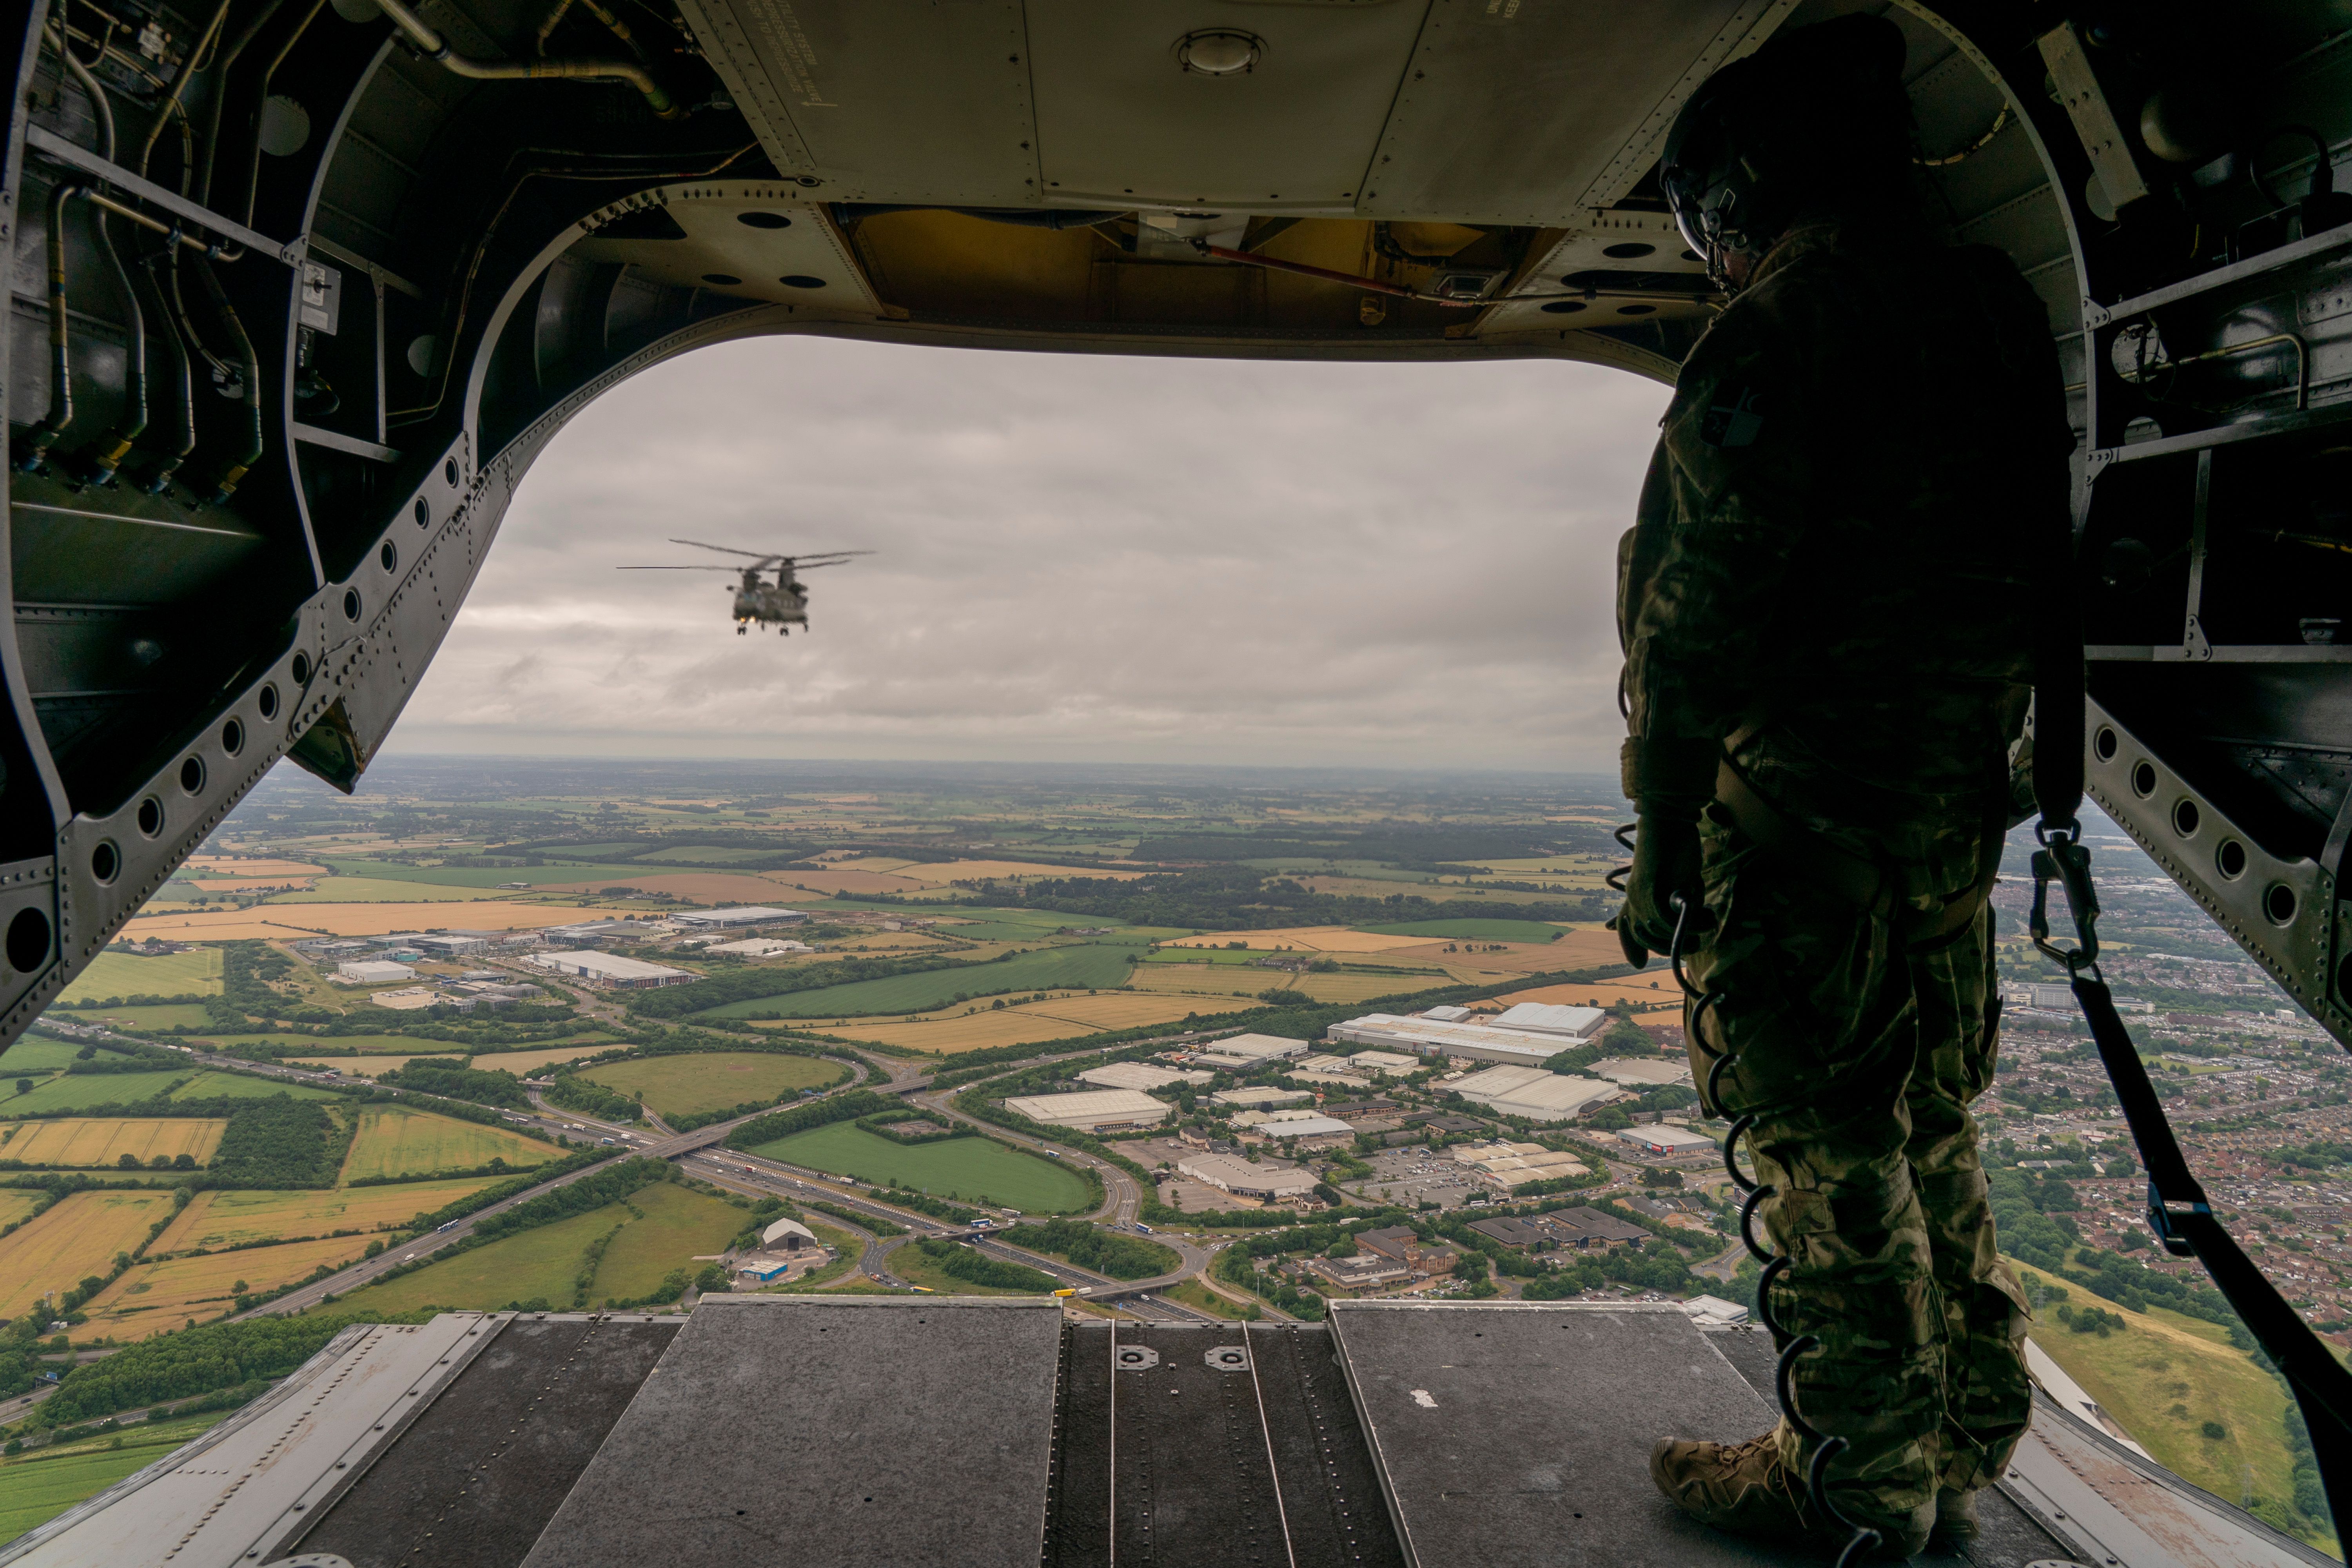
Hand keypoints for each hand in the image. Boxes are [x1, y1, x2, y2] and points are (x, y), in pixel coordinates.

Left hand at [1622, 809, 1706, 956]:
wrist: (1668, 820)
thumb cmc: (1674, 845)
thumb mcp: (1677, 878)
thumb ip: (1680, 900)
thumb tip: (1692, 921)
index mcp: (1635, 894)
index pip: (1626, 926)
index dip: (1631, 947)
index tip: (1638, 964)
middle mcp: (1633, 896)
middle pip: (1645, 934)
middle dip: (1668, 947)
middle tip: (1694, 944)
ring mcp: (1641, 892)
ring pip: (1657, 929)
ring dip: (1683, 936)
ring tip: (1704, 930)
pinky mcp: (1653, 887)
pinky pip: (1667, 917)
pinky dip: (1689, 923)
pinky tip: (1707, 917)